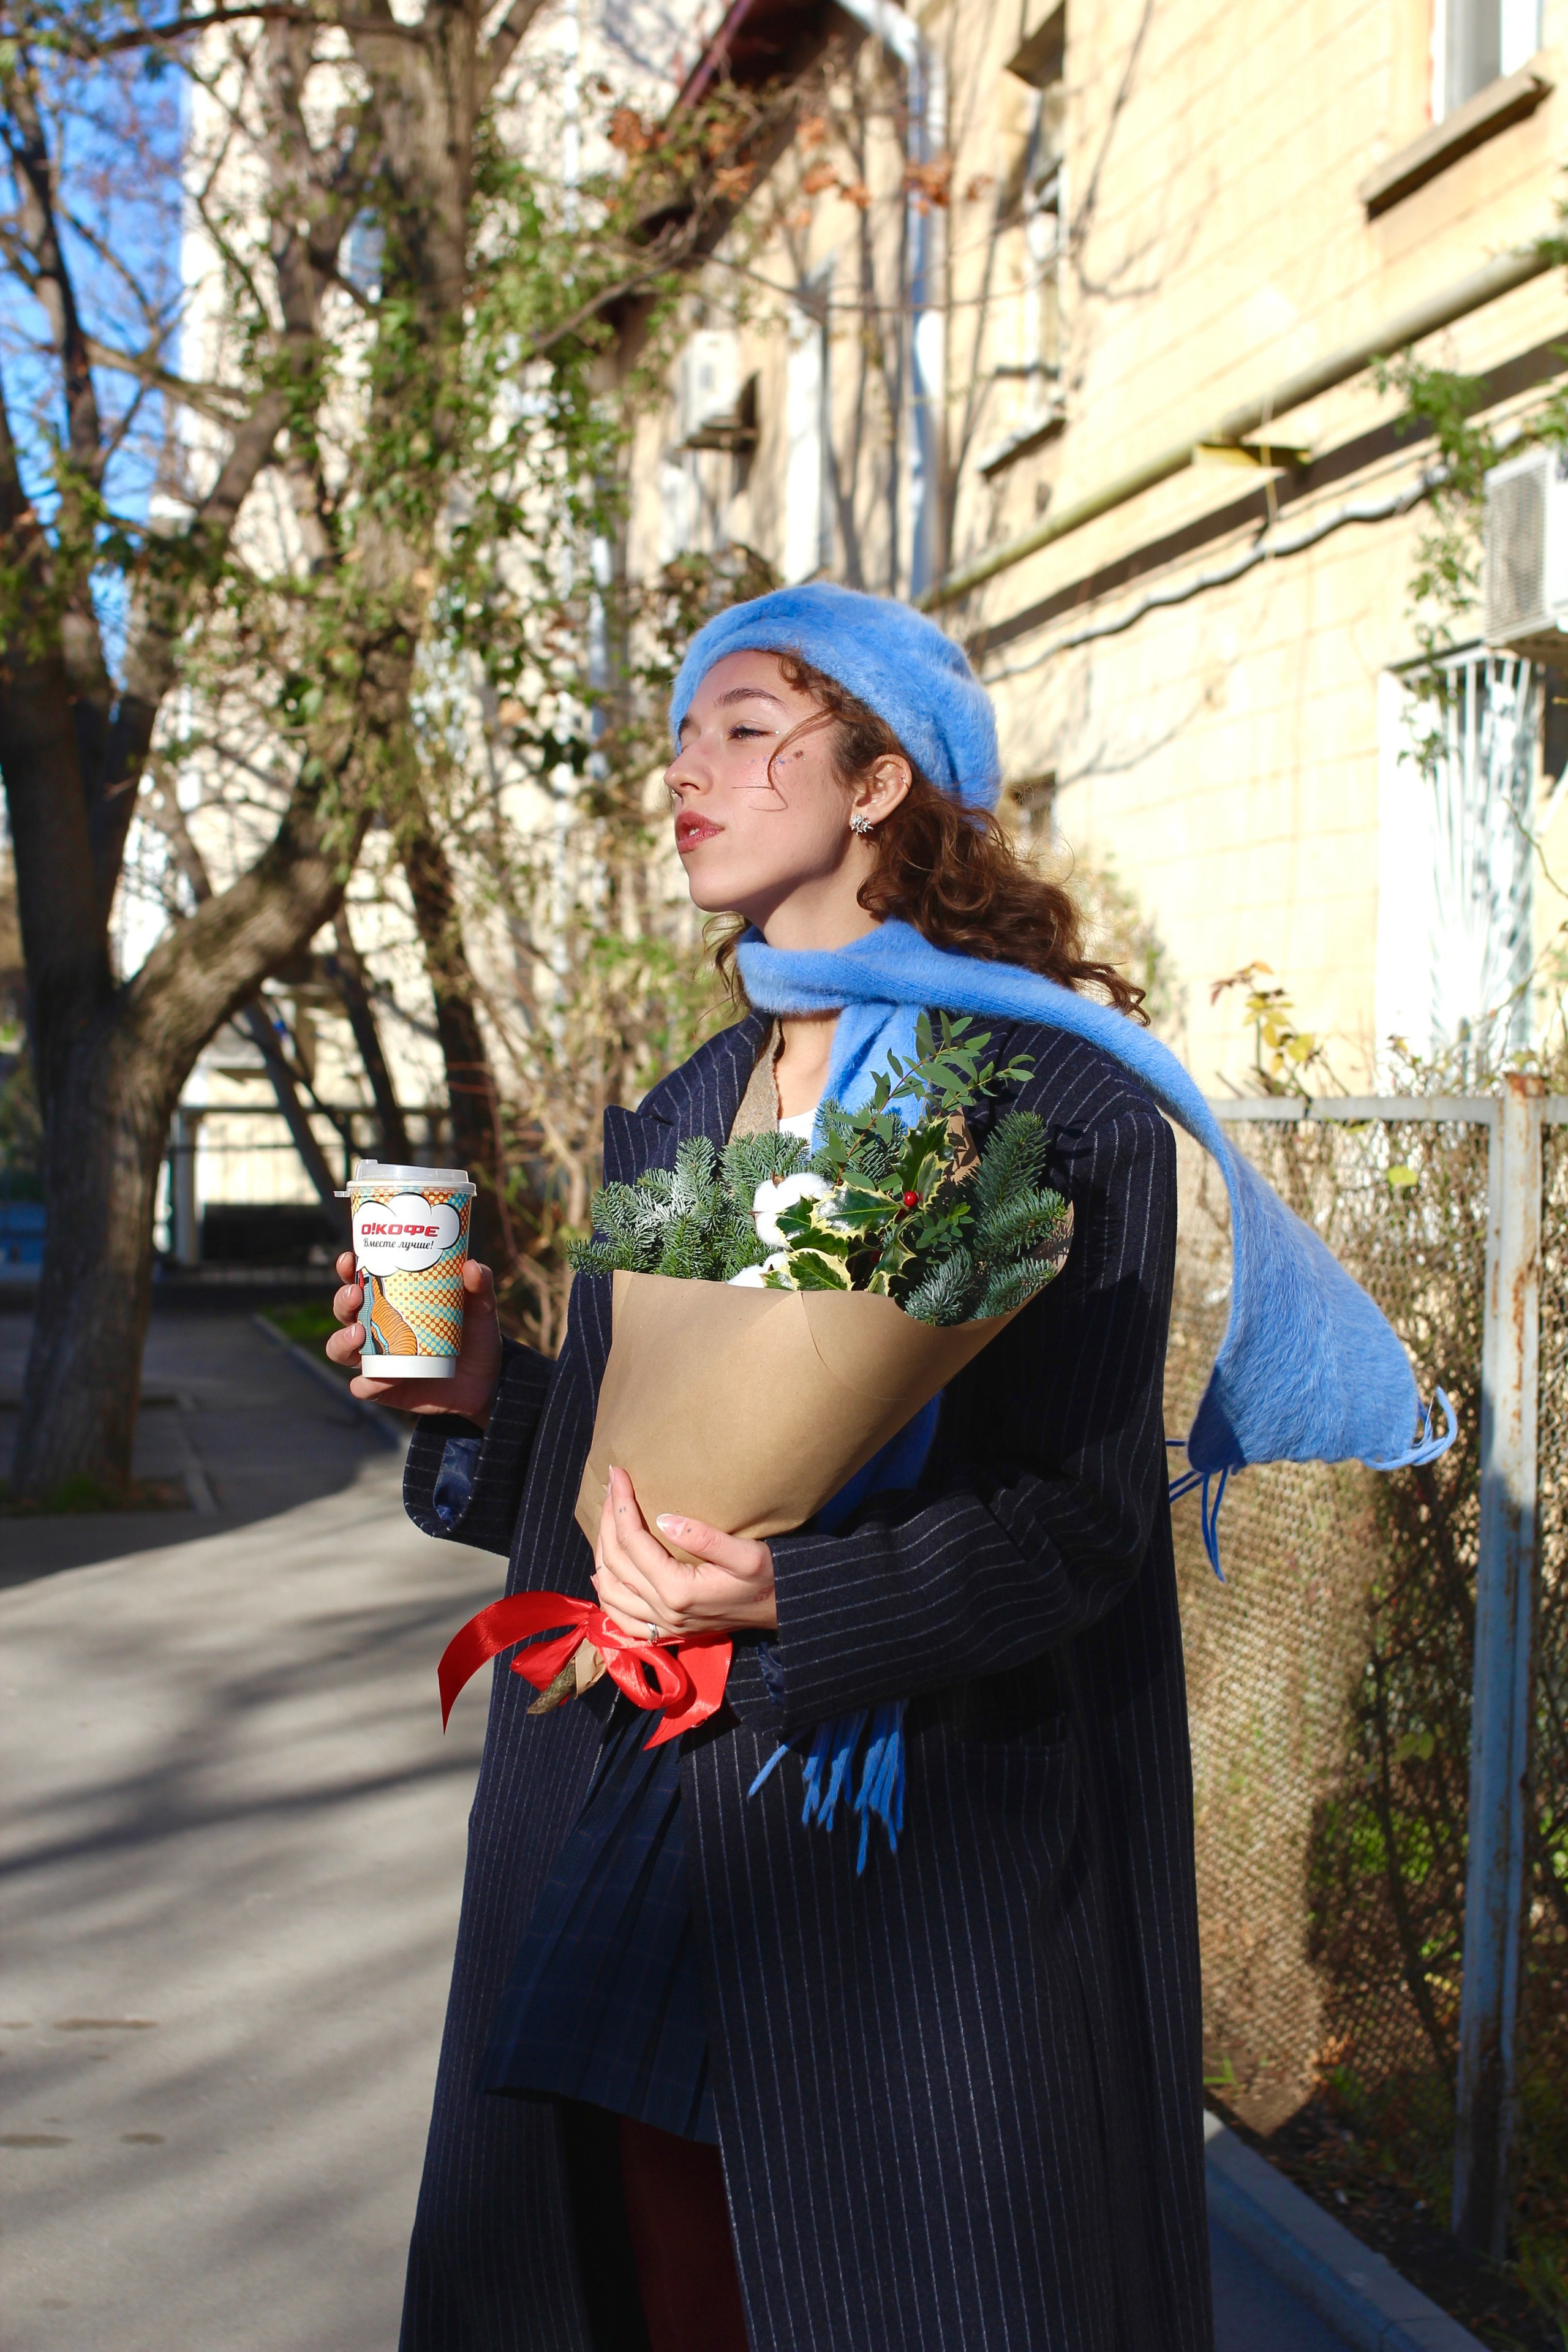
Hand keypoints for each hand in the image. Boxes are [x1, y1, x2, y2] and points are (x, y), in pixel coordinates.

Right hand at [325, 1249, 502, 1426]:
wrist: (486, 1382)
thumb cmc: (475, 1336)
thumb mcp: (480, 1309)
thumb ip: (480, 1286)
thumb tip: (472, 1266)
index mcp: (392, 1301)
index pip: (361, 1280)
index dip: (347, 1269)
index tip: (349, 1260)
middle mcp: (377, 1328)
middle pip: (344, 1311)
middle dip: (342, 1301)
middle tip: (356, 1294)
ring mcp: (376, 1359)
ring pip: (340, 1348)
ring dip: (342, 1340)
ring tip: (358, 1333)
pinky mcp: (383, 1388)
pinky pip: (362, 1387)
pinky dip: (366, 1383)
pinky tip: (379, 1377)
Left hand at [592, 1465, 777, 1637]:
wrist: (782, 1609)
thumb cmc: (768, 1577)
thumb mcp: (748, 1553)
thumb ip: (706, 1538)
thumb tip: (664, 1519)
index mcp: (678, 1589)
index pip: (633, 1541)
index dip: (620, 1504)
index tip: (617, 1474)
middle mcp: (664, 1610)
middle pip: (615, 1562)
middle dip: (606, 1521)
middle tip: (610, 1489)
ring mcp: (662, 1624)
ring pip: (609, 1591)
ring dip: (601, 1554)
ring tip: (605, 1522)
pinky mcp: (666, 1630)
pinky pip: (620, 1619)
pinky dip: (606, 1595)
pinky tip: (604, 1574)